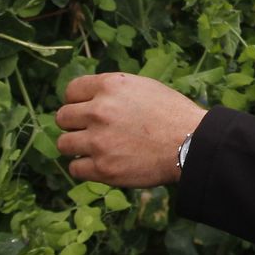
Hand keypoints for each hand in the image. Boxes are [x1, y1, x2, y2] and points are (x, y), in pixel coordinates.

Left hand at [55, 73, 206, 187]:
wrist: (191, 143)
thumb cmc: (172, 114)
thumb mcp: (144, 88)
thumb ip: (114, 92)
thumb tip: (90, 100)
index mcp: (110, 86)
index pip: (71, 91)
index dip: (77, 101)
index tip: (84, 111)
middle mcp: (99, 110)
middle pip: (63, 117)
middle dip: (74, 125)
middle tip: (91, 131)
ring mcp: (98, 140)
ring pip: (64, 144)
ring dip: (77, 147)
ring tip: (96, 149)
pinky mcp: (102, 168)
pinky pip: (75, 168)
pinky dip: (85, 168)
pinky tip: (101, 164)